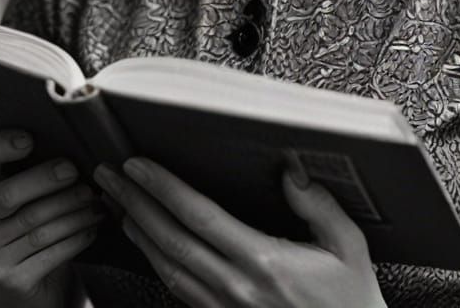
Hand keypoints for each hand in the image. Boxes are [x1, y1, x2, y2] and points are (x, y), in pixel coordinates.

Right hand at [0, 130, 104, 304]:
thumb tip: (80, 148)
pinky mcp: (10, 278)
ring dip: (72, 210)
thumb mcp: (26, 197)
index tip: (29, 139)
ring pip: (36, 225)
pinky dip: (77, 237)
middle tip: (76, 172)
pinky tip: (92, 227)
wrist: (20, 286)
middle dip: (46, 180)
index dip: (2, 144)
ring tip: (95, 201)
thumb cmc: (30, 226)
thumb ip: (39, 172)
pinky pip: (50, 252)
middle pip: (8, 194)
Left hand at [93, 158, 386, 307]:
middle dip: (134, 203)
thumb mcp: (349, 249)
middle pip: (169, 240)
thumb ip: (319, 207)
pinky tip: (146, 245)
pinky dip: (154, 262)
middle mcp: (235, 288)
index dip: (163, 187)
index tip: (137, 165)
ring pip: (166, 268)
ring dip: (137, 232)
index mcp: (263, 263)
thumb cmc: (351, 304)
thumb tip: (291, 172)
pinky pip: (178, 291)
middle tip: (108, 176)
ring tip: (116, 203)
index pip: (199, 216)